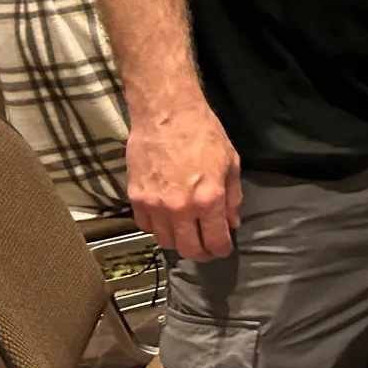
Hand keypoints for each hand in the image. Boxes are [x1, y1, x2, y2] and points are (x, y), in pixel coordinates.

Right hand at [127, 101, 241, 260]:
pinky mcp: (135, 197)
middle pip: (189, 248)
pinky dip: (158, 229)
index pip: (215, 240)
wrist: (166, 113)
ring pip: (165, 241)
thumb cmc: (203, 133)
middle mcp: (180, 208)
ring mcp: (154, 205)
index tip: (223, 250)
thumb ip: (232, 197)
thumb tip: (231, 223)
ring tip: (188, 235)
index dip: (221, 249)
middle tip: (207, 249)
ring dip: (179, 243)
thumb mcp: (230, 163)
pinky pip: (146, 226)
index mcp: (208, 199)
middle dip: (201, 253)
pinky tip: (167, 221)